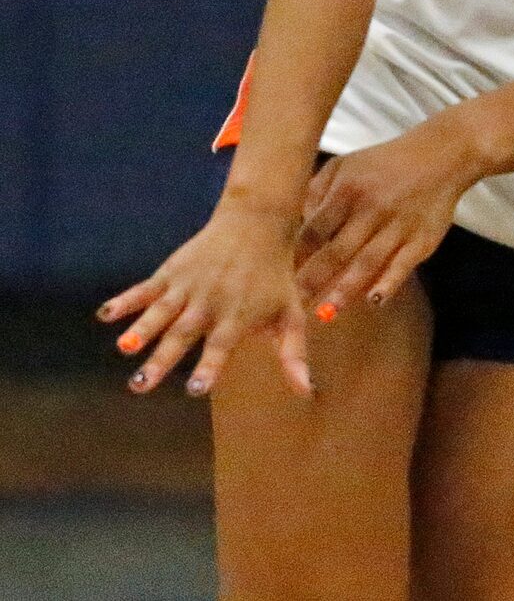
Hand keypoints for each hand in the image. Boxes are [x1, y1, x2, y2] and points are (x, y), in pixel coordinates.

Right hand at [100, 195, 311, 397]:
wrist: (257, 224)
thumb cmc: (275, 276)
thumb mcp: (290, 314)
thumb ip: (293, 354)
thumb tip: (306, 392)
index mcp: (237, 317)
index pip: (221, 346)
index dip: (209, 366)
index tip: (195, 389)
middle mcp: (210, 304)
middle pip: (183, 334)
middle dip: (161, 359)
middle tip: (139, 384)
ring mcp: (188, 287)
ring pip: (161, 312)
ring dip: (141, 329)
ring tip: (123, 348)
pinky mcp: (172, 272)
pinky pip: (146, 288)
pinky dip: (126, 300)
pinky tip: (105, 314)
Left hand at [295, 113, 488, 316]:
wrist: (443, 154)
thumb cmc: (385, 163)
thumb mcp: (345, 164)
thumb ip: (316, 191)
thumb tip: (295, 223)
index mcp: (349, 190)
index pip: (315, 229)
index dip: (295, 256)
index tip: (275, 279)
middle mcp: (373, 209)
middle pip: (337, 250)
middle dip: (312, 280)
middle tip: (290, 307)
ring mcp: (400, 225)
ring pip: (369, 261)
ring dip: (346, 289)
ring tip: (326, 313)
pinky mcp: (423, 238)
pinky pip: (404, 264)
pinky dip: (390, 282)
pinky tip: (375, 300)